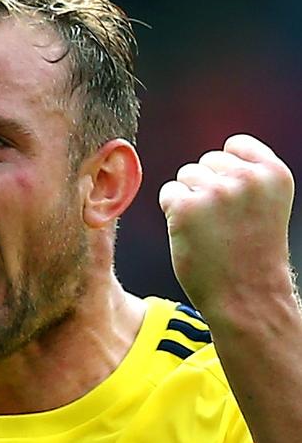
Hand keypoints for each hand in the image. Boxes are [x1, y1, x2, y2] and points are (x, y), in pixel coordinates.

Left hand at [159, 134, 294, 317]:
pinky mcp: (185, 207)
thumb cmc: (252, 253)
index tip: (235, 201)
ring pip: (185, 176)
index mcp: (274, 173)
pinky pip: (168, 193)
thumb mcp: (265, 203)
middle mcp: (246, 177)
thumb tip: (209, 158)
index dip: (227, 171)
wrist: (247, 298)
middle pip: (206, 161)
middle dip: (207, 186)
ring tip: (210, 229)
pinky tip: (193, 233)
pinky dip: (173, 212)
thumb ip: (246, 174)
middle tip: (223, 223)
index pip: (234, 145)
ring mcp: (214, 191)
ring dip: (189, 199)